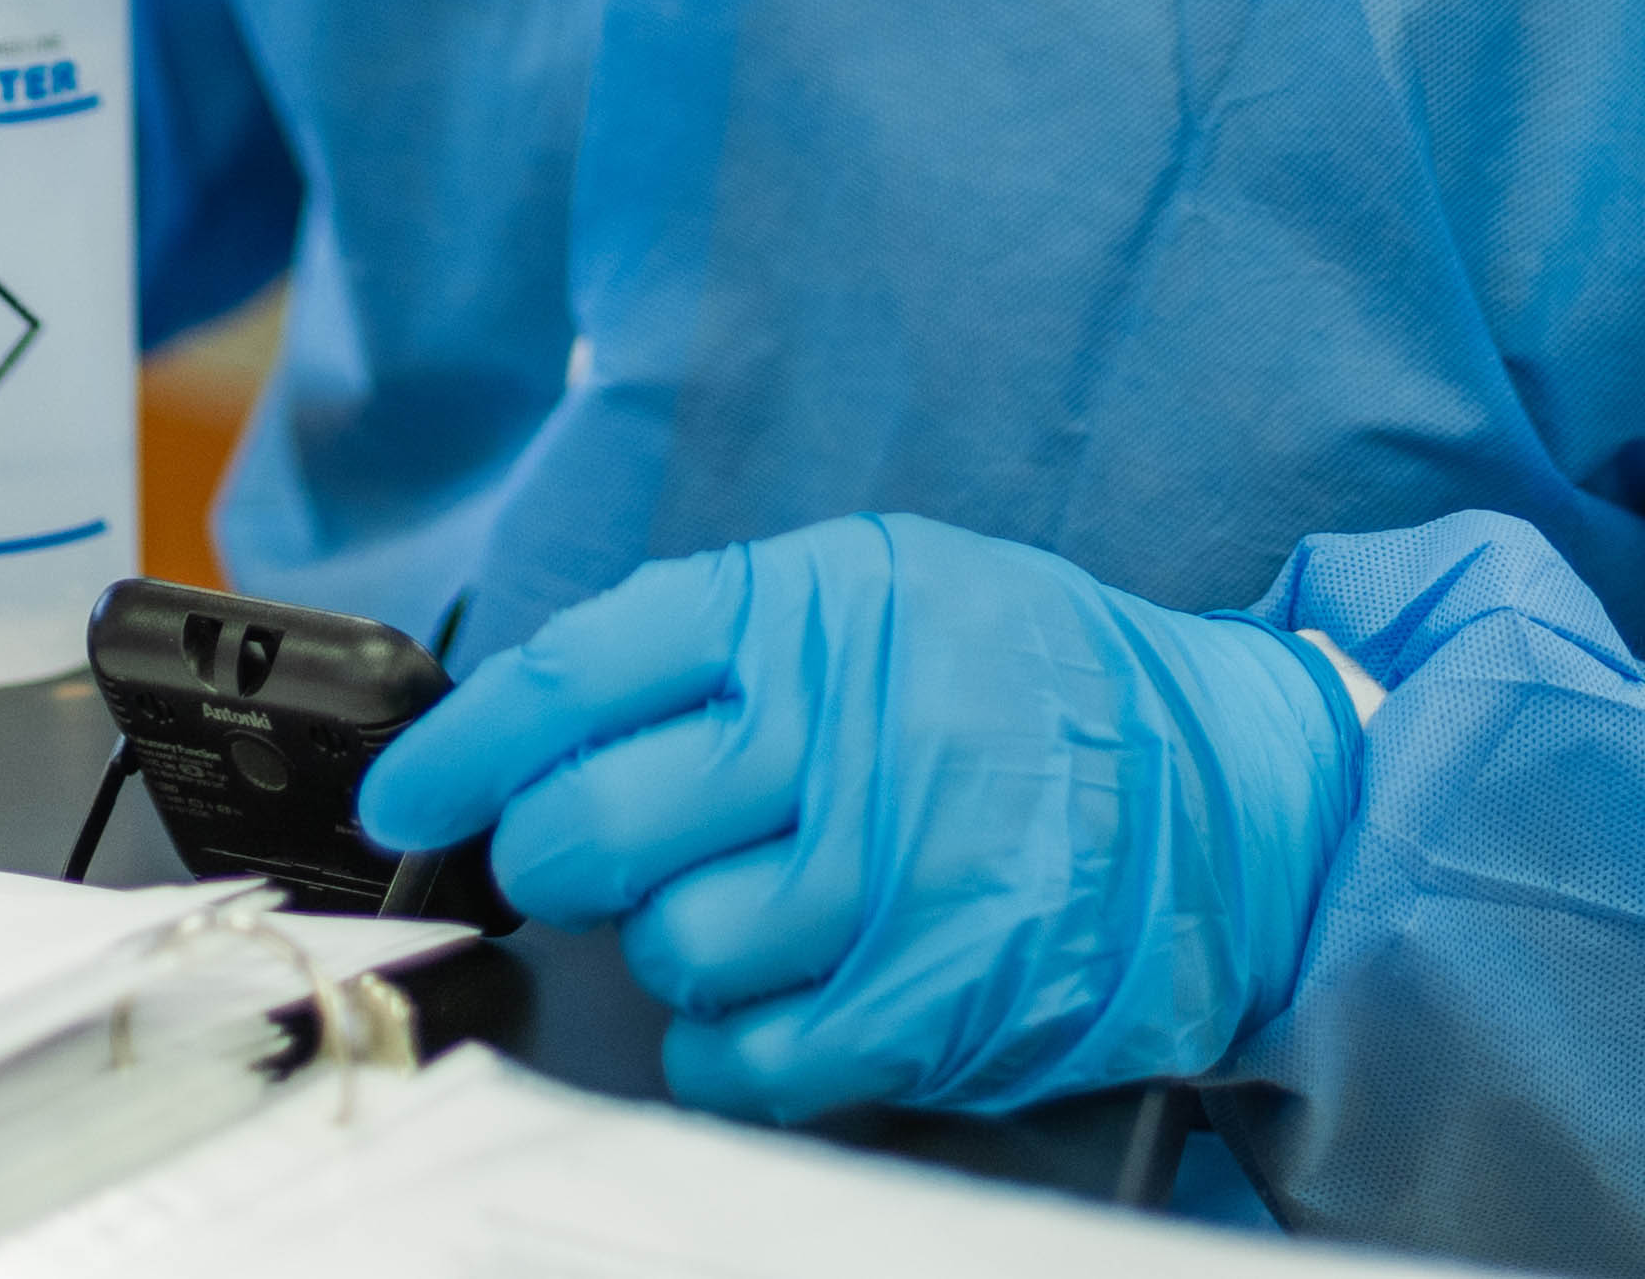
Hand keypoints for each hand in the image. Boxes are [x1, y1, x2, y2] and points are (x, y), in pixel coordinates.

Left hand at [356, 512, 1361, 1122]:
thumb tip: (541, 727)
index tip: (405, 796)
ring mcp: (899, 870)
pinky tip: (769, 998)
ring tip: (736, 909)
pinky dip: (731, 1045)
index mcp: (821, 608)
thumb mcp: (888, 589)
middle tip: (575, 859)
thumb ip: (727, 643)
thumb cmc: (1036, 686)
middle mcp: (853, 729)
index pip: (582, 675)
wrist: (1239, 788)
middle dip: (553, 857)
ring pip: (672, 948)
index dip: (464, 749)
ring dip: (670, 949)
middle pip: (597, 825)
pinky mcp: (936, 993)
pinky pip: (753, 1056)